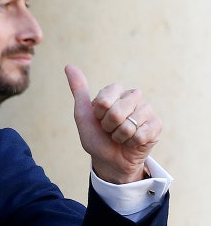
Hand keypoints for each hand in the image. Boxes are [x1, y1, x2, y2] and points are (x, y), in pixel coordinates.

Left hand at [64, 65, 161, 183]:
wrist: (109, 159)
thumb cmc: (96, 136)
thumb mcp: (83, 114)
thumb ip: (79, 90)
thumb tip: (68, 66)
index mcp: (115, 91)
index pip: (104, 101)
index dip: (99, 115)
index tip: (99, 118)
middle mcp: (132, 96)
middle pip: (117, 112)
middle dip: (109, 127)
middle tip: (110, 129)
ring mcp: (146, 110)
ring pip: (129, 125)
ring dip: (120, 136)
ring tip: (120, 136)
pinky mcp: (157, 124)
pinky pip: (141, 134)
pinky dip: (132, 143)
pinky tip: (132, 141)